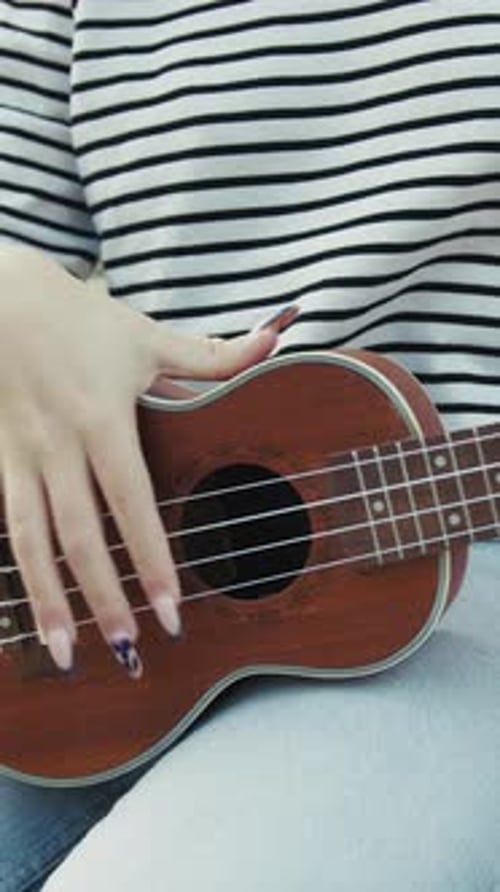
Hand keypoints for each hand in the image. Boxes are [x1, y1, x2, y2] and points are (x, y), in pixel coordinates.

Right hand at [0, 246, 276, 675]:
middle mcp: (58, 444)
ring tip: (66, 652)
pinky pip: (7, 523)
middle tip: (127, 650)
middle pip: (81, 536)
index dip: (151, 560)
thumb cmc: (78, 317)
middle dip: (103, 599)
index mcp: (102, 417)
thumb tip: (276, 338)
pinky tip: (31, 606)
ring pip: (33, 541)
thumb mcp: (145, 334)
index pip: (131, 503)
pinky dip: (20, 570)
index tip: (170, 610)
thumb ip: (211, 354)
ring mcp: (20, 456)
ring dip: (49, 601)